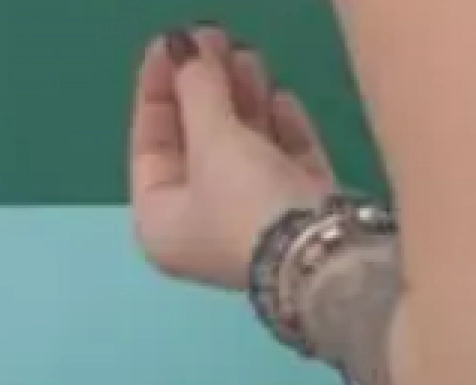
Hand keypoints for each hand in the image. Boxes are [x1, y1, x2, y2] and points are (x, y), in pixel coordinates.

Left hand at [129, 26, 336, 289]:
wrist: (325, 256)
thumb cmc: (246, 204)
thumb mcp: (212, 143)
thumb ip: (198, 92)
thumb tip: (184, 50)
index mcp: (160, 221)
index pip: (151, 145)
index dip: (157, 91)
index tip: (168, 44)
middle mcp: (201, 225)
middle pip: (198, 143)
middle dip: (206, 88)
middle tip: (214, 38)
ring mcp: (253, 221)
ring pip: (244, 149)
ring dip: (244, 100)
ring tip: (246, 53)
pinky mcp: (301, 215)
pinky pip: (283, 162)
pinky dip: (280, 129)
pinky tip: (279, 96)